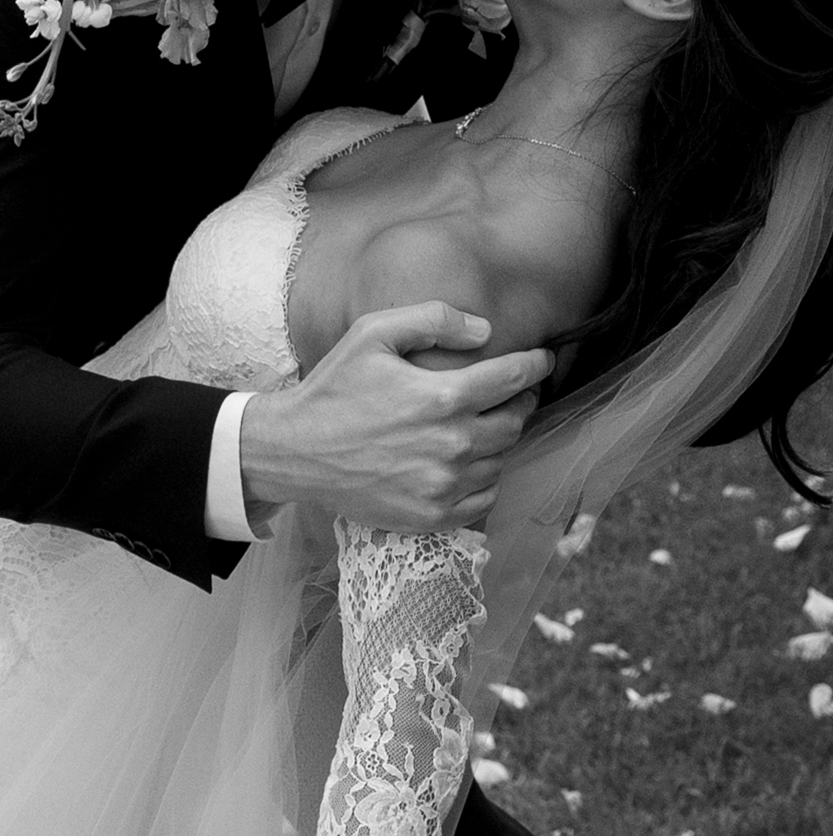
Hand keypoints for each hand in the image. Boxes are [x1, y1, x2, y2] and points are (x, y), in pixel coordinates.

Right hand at [239, 302, 552, 531]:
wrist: (294, 452)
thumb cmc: (333, 389)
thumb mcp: (372, 333)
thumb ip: (432, 319)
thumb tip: (484, 330)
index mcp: (442, 397)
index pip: (514, 379)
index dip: (534, 366)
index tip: (541, 360)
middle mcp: (452, 445)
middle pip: (515, 421)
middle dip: (521, 402)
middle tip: (511, 392)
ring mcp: (445, 485)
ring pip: (502, 459)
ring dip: (500, 440)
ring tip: (483, 425)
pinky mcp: (434, 515)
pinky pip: (485, 497)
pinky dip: (486, 478)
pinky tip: (467, 463)